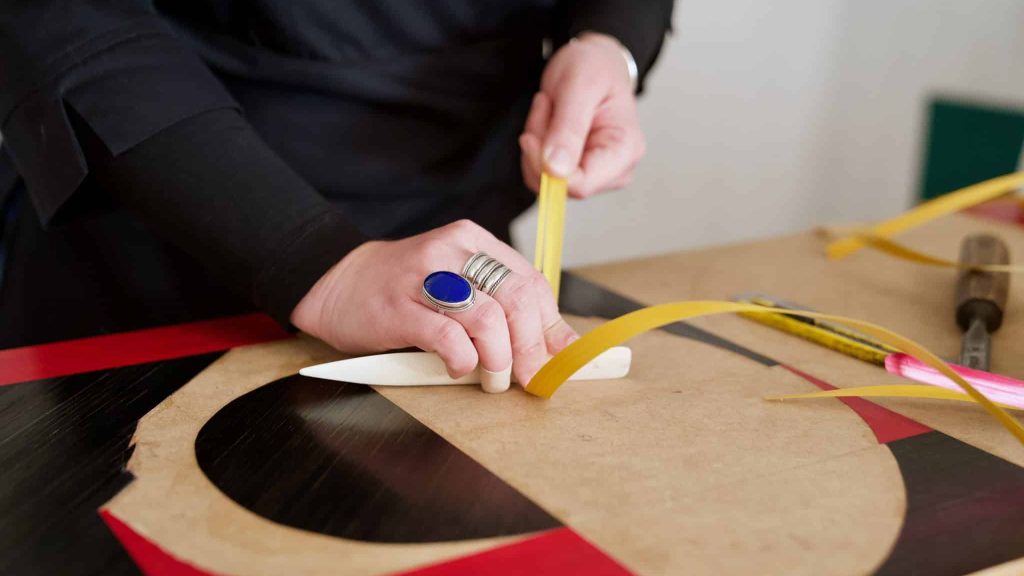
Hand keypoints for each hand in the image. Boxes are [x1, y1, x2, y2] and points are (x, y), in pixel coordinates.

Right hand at [290, 220, 577, 388]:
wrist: (338, 284)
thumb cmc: (407, 290)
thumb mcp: (460, 286)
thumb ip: (505, 308)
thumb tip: (560, 347)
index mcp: (474, 241)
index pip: (532, 282)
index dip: (550, 327)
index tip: (555, 360)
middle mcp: (452, 251)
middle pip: (517, 300)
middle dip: (531, 348)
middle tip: (529, 378)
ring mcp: (424, 277)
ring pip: (488, 319)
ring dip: (499, 359)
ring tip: (492, 378)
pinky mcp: (399, 308)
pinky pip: (448, 338)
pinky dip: (463, 361)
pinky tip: (458, 367)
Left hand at [520, 32, 645, 197]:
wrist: (595, 62)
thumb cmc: (595, 67)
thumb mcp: (580, 86)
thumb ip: (568, 129)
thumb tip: (556, 171)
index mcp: (625, 151)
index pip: (580, 185)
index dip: (545, 166)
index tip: (530, 136)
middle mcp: (616, 170)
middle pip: (559, 183)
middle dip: (541, 147)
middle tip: (547, 106)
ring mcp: (597, 173)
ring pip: (545, 178)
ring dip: (537, 142)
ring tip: (550, 107)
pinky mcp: (578, 171)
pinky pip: (541, 171)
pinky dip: (536, 145)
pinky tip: (549, 119)